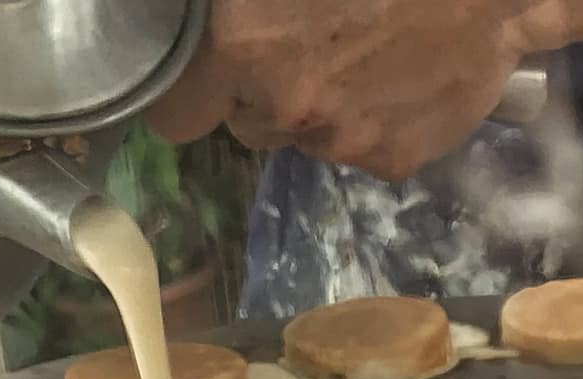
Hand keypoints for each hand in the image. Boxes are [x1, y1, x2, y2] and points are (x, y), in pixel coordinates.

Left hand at [149, 0, 582, 179]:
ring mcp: (344, 141)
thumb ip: (241, 7)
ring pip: (312, 139)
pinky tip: (403, 78)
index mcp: (244, 46)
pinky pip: (367, 151)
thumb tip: (223, 31)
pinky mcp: (396, 159)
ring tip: (366, 56)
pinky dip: (380, 123)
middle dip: (265, 96)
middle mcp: (287, 106)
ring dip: (328, 109)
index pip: (179, 112)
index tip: (206, 79)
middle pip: (248, 127)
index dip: (191, 94)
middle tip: (307, 47)